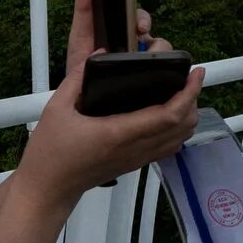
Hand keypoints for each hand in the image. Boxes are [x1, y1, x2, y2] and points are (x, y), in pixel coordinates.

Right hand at [19, 0, 204, 198]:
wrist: (48, 188)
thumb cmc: (50, 153)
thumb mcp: (56, 108)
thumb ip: (77, 78)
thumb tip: (99, 54)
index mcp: (118, 133)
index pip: (168, 114)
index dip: (188, 93)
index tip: (195, 73)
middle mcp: (134, 148)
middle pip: (182, 126)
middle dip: (193, 100)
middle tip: (188, 78)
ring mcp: (136, 159)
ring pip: (179, 139)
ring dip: (187, 115)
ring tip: (182, 93)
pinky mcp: (134, 164)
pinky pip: (166, 148)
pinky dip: (176, 131)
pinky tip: (167, 114)